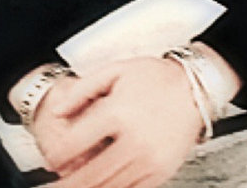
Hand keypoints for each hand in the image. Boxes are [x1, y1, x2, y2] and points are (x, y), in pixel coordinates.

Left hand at [29, 56, 204, 187]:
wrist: (195, 88)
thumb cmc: (156, 78)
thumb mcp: (115, 71)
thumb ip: (83, 89)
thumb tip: (59, 109)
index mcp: (118, 112)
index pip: (77, 142)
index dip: (58, 154)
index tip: (51, 159)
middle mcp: (133, 140)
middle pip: (91, 173)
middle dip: (68, 184)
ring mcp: (148, 160)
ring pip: (110, 187)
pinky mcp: (160, 172)